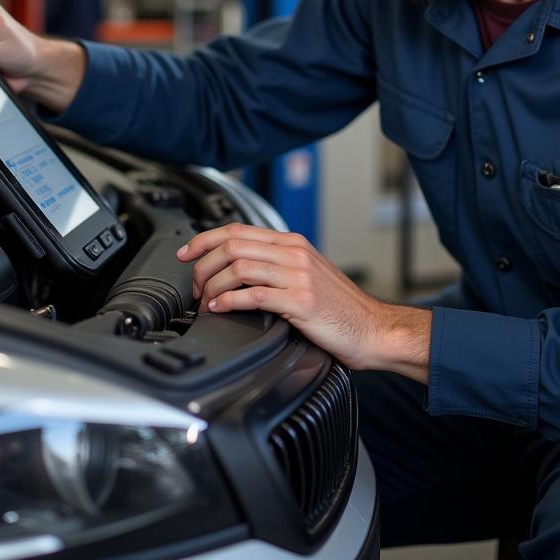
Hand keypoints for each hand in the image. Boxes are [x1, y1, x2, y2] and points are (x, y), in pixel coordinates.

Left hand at [177, 224, 431, 380]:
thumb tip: (237, 268)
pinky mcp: (300, 301)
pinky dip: (228, 301)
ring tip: (205, 302)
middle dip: (202, 266)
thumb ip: (277, 265)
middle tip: (195, 287)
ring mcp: (298, 275)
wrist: (374, 329)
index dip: (204, 239)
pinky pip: (253, 295)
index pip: (238, 230)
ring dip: (212, 286)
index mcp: (292, 243)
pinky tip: (220, 309)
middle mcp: (293, 253)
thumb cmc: (341, 309)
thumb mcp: (307, 274)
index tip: (185, 253)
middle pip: (232, 245)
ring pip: (238, 268)